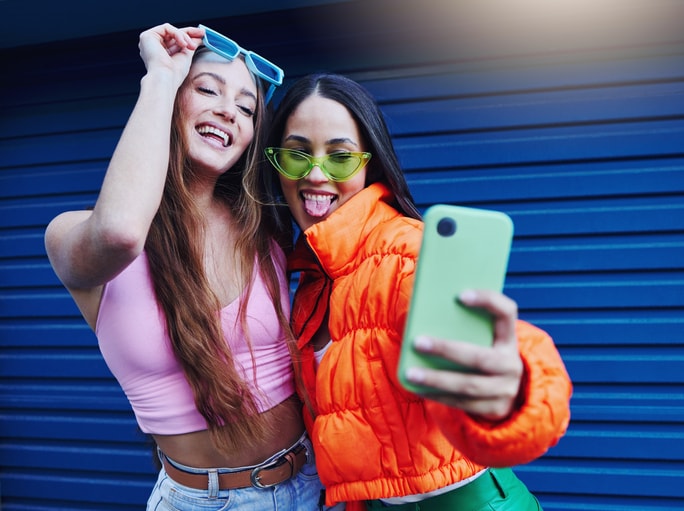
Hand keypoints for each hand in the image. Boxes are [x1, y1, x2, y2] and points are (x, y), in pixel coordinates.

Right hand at [138, 23, 203, 86]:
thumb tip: (199, 36)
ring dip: (185, 36)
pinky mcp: (147, 36)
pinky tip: (183, 44)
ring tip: (191, 46)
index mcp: (161, 53)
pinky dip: (177, 34)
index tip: (201, 34)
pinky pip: (166, 28)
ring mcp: (149, 41)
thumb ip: (190, 44)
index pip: (175, 39)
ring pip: (171, 30)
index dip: (188, 35)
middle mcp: (153, 46)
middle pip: (173, 33)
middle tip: (201, 33)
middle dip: (189, 33)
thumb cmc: (175, 73)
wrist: (166, 78)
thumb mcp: (186, 55)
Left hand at [404, 289, 523, 420]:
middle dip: (446, 349)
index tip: (460, 294)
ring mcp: (506, 389)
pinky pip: (463, 403)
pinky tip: (419, 388)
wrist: (505, 390)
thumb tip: (423, 314)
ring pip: (469, 385)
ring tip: (411, 373)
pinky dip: (438, 395)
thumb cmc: (482, 352)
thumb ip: (463, 325)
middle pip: (479, 357)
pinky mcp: (495, 409)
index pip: (506, 312)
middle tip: (418, 342)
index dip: (488, 301)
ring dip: (437, 379)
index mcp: (509, 337)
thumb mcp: (481, 337)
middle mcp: (512, 363)